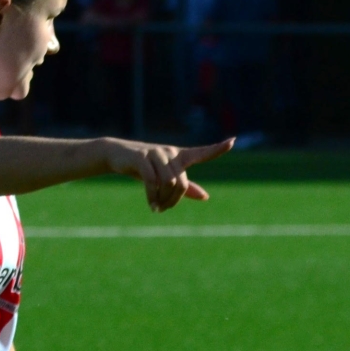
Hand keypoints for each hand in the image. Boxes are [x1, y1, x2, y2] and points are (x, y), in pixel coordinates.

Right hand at [107, 136, 234, 211]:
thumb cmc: (145, 167)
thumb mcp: (165, 177)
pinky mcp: (141, 158)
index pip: (202, 153)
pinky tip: (152, 205)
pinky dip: (153, 197)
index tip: (232, 141)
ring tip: (157, 207)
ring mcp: (156, 153)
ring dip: (163, 201)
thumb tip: (206, 197)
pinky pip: (153, 182)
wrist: (117, 155)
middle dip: (174, 201)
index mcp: (179, 156)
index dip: (217, 149)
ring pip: (169, 183)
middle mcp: (170, 152)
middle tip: (163, 209)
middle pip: (181, 183)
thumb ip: (186, 187)